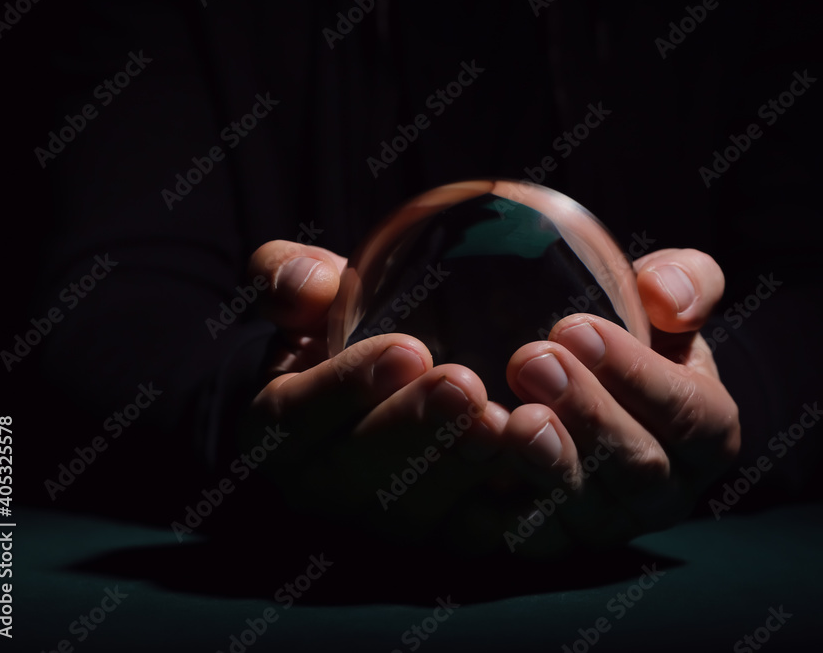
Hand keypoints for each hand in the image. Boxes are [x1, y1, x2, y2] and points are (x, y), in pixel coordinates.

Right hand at [239, 240, 512, 548]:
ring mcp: (380, 526)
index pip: (294, 417)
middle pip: (358, 477)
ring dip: (465, 474)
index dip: (344, 387)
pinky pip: (474, 536)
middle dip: (414, 431)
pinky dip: (511, 507)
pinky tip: (545, 462)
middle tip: (464, 387)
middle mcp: (321, 492)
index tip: (404, 348)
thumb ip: (291, 279)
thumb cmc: (344, 340)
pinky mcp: (440, 542)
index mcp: (277, 431)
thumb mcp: (309, 300)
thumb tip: (305, 284)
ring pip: (418, 517)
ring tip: (506, 423)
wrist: (380, 400)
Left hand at [501, 248, 739, 551]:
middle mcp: (663, 493)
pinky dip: (494, 498)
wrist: (578, 385)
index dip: (638, 376)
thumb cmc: (631, 337)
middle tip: (534, 361)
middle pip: (639, 469)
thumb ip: (685, 282)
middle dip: (588, 414)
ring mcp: (606, 522)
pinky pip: (524, 532)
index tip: (578, 330)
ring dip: (546, 464)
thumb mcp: (666, 298)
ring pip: (583, 510)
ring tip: (512, 417)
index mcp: (706, 435)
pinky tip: (470, 452)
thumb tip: (665, 297)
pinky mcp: (549, 539)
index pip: (691, 416)